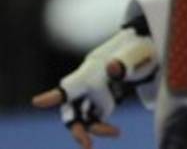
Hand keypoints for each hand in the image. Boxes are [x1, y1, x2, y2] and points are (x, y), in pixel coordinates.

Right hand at [30, 26, 157, 148]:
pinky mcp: (98, 104)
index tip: (37, 102)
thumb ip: (123, 65)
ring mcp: (89, 95)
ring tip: (116, 132)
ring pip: (83, 119)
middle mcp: (84, 84)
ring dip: (97, 129)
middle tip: (87, 145)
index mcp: (90, 71)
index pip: (69, 86)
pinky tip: (115, 132)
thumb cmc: (136, 52)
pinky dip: (103, 129)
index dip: (52, 96)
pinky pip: (94, 121)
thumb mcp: (136, 56)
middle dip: (77, 129)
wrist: (143, 53)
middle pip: (70, 111)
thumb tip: (112, 68)